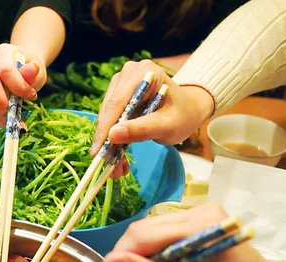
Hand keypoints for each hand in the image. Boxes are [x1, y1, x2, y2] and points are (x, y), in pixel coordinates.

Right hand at [0, 43, 46, 127]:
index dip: (18, 85)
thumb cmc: (30, 69)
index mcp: (4, 52)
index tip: (32, 96)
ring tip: (15, 124)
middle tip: (13, 113)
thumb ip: (33, 72)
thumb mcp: (37, 70)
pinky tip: (10, 124)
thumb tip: (32, 69)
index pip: (6, 69)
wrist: (24, 69)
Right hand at [91, 60, 214, 177]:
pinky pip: (110, 118)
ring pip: (106, 116)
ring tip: (115, 166)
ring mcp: (121, 82)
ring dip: (109, 142)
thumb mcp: (166, 126)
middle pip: (109, 109)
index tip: (97, 153)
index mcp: (143, 73)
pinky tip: (118, 155)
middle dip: (107, 139)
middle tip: (108, 165)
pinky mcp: (117, 94)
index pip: (116, 103)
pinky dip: (113, 137)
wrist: (188, 110)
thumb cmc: (182, 116)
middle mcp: (128, 73)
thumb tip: (112, 135)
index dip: (105, 129)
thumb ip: (141, 130)